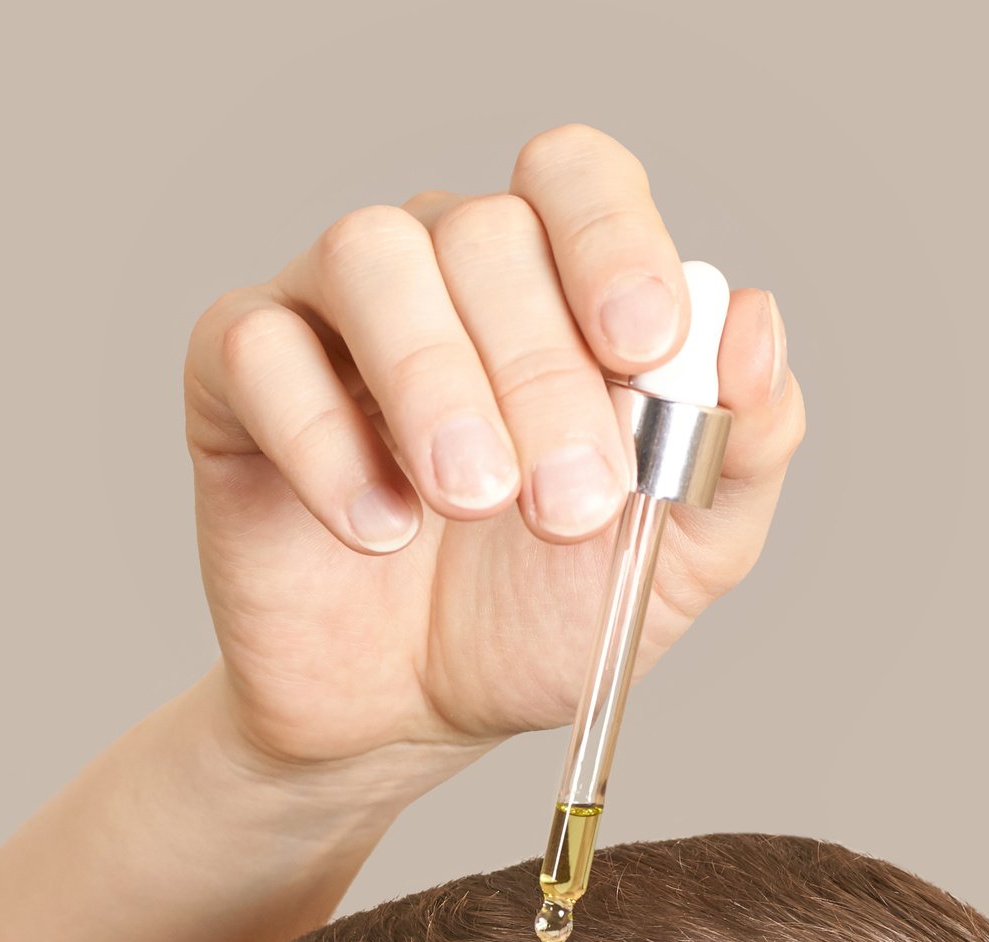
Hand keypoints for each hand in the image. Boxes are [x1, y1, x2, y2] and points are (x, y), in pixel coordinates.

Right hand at [183, 124, 805, 773]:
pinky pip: (257, 347)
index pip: (577, 177)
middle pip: (485, 230)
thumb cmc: (539, 616)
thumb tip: (755, 322)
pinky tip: (375, 530)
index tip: (642, 346)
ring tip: (469, 501)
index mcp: (556, 280)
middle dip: (539, 372)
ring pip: (367, 253)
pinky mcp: (233, 374)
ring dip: (434, 379)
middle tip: (566, 507)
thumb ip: (744, 445)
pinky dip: (323, 441)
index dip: (612, 239)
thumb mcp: (681, 555)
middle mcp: (441, 264)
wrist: (407, 717)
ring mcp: (330, 309)